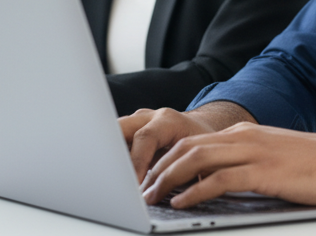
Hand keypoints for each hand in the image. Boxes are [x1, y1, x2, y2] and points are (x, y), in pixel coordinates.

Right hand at [121, 103, 249, 183]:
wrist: (200, 129)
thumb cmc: (204, 144)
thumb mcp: (202, 157)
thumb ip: (189, 172)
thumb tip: (183, 199)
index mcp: (168, 121)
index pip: (146, 137)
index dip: (137, 161)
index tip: (133, 185)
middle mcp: (148, 118)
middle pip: (119, 129)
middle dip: (112, 154)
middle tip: (113, 181)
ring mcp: (136, 122)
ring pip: (112, 135)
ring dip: (111, 158)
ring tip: (113, 182)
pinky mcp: (129, 132)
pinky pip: (115, 143)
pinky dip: (114, 160)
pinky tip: (118, 178)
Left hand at [140, 123, 315, 208]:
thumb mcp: (274, 160)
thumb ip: (246, 166)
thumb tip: (217, 184)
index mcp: (245, 133)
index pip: (194, 141)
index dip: (166, 159)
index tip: (150, 177)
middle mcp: (244, 136)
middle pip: (187, 147)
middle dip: (159, 169)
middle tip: (141, 189)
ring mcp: (254, 151)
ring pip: (196, 159)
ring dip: (168, 179)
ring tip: (152, 197)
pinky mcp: (264, 171)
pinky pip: (219, 180)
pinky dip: (194, 192)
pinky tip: (182, 203)